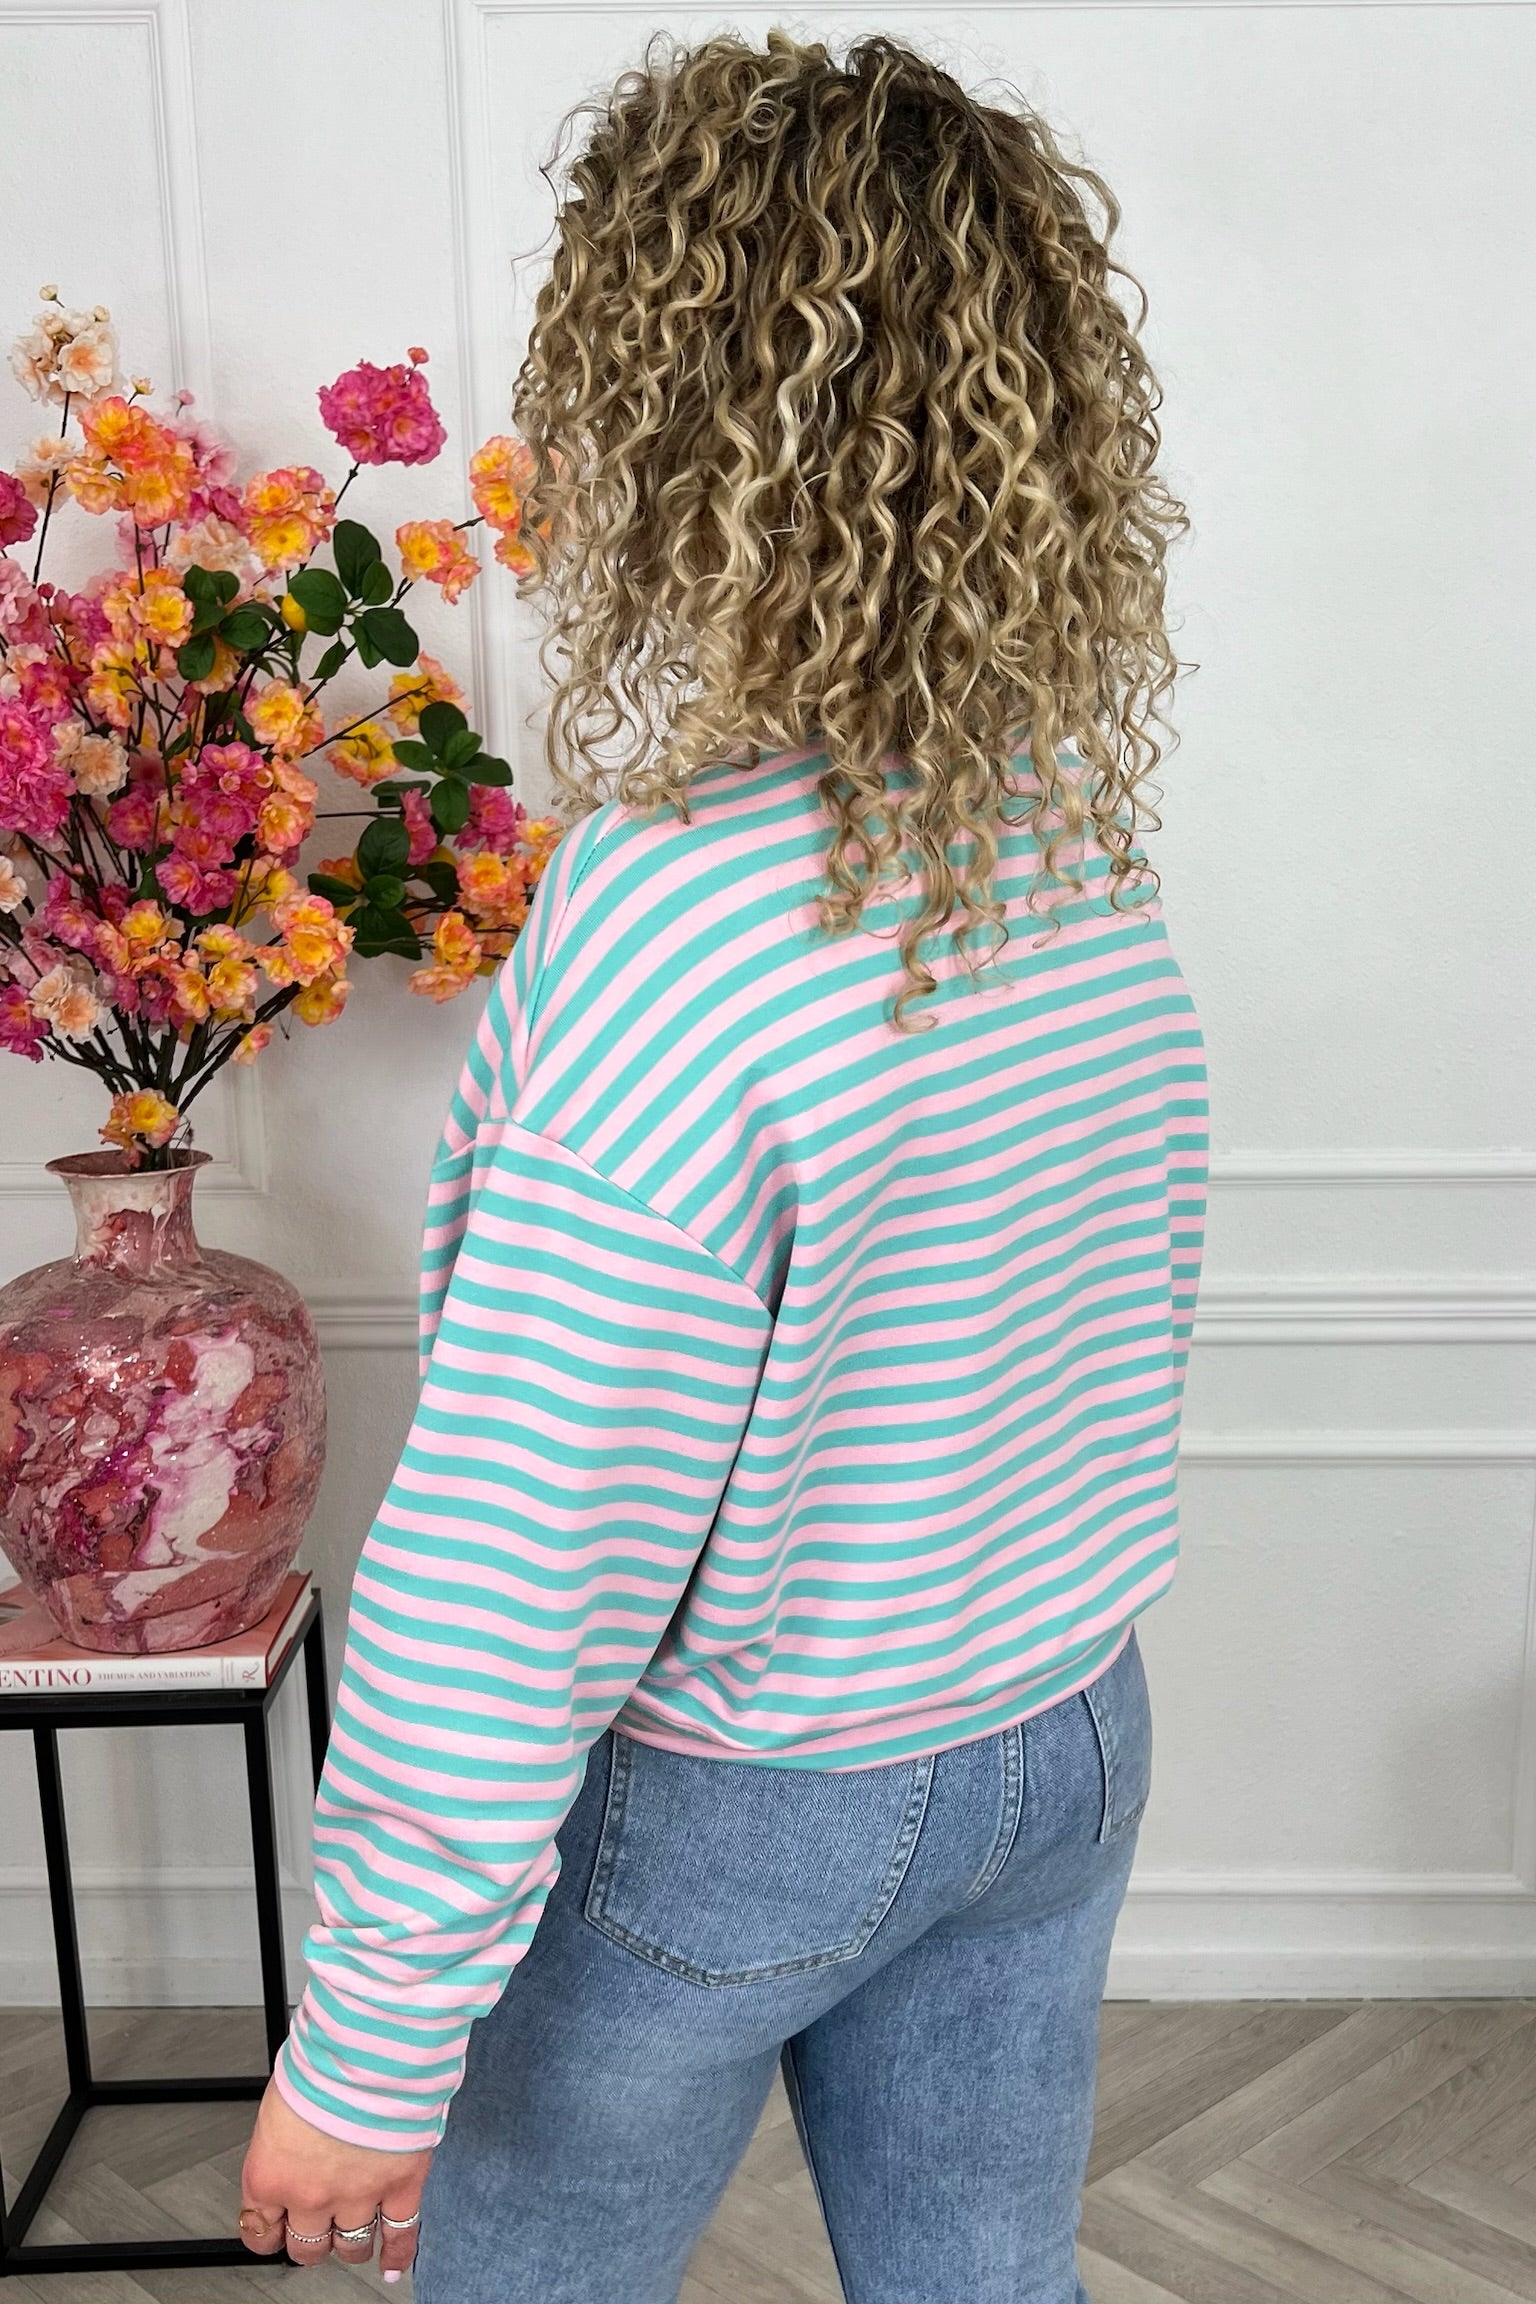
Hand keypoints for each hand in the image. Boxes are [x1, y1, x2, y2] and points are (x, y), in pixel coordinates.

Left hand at [238, 2077, 432, 2279]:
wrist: (368, 2046)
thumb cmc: (322, 2058)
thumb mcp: (280, 2101)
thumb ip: (283, 2139)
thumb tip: (292, 2142)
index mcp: (270, 2174)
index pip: (259, 2232)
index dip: (269, 2233)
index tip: (275, 2231)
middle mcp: (309, 2194)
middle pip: (307, 2248)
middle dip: (312, 2240)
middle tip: (319, 2228)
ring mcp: (357, 2195)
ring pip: (352, 2245)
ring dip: (352, 2242)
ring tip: (355, 2232)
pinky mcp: (399, 2185)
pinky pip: (400, 2232)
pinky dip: (398, 2252)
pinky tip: (394, 2262)